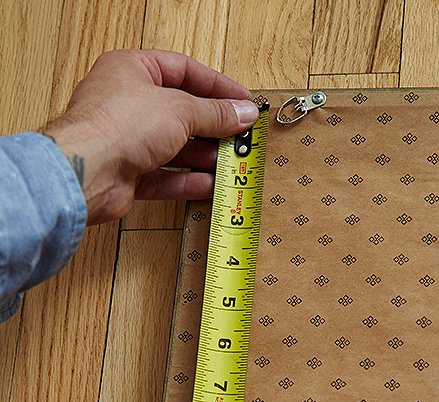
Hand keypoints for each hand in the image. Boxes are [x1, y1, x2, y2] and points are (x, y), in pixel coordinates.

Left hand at [44, 50, 258, 224]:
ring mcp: (127, 140)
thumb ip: (215, 113)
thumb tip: (241, 113)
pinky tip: (209, 183)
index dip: (216, 86)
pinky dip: (186, 180)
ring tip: (229, 161)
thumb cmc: (116, 126)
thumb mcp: (180, 110)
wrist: (86, 172)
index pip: (183, 71)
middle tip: (240, 136)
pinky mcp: (128, 173)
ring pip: (174, 147)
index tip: (242, 101)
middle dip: (213, 126)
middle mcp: (128, 104)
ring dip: (203, 156)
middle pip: (181, 112)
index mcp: (133, 71)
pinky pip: (164, 176)